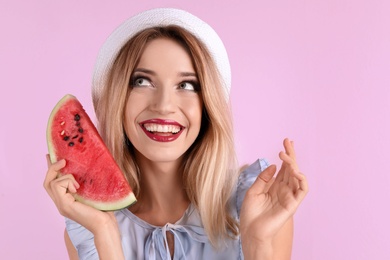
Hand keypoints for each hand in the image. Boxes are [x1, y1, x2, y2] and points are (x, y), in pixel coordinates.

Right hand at [43, 155, 117, 234]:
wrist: (105, 224)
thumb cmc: (104, 209)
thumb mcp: (92, 191)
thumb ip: (85, 182)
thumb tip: (88, 166)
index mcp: (66, 200)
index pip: (52, 183)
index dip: (50, 169)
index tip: (50, 156)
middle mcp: (61, 203)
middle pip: (47, 182)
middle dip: (51, 168)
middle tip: (63, 160)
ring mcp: (61, 205)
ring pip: (51, 182)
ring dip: (65, 177)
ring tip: (78, 184)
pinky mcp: (64, 205)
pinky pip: (58, 185)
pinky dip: (67, 182)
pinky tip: (77, 188)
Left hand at [240, 139, 308, 253]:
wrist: (251, 231)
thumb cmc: (251, 213)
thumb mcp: (253, 191)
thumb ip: (263, 178)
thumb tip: (273, 165)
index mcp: (274, 186)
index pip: (283, 167)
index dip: (286, 155)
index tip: (286, 142)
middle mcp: (284, 189)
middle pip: (291, 168)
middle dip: (291, 154)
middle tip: (287, 142)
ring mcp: (289, 196)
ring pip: (297, 177)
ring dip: (293, 164)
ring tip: (285, 156)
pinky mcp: (292, 204)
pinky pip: (302, 191)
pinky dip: (302, 180)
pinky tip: (296, 171)